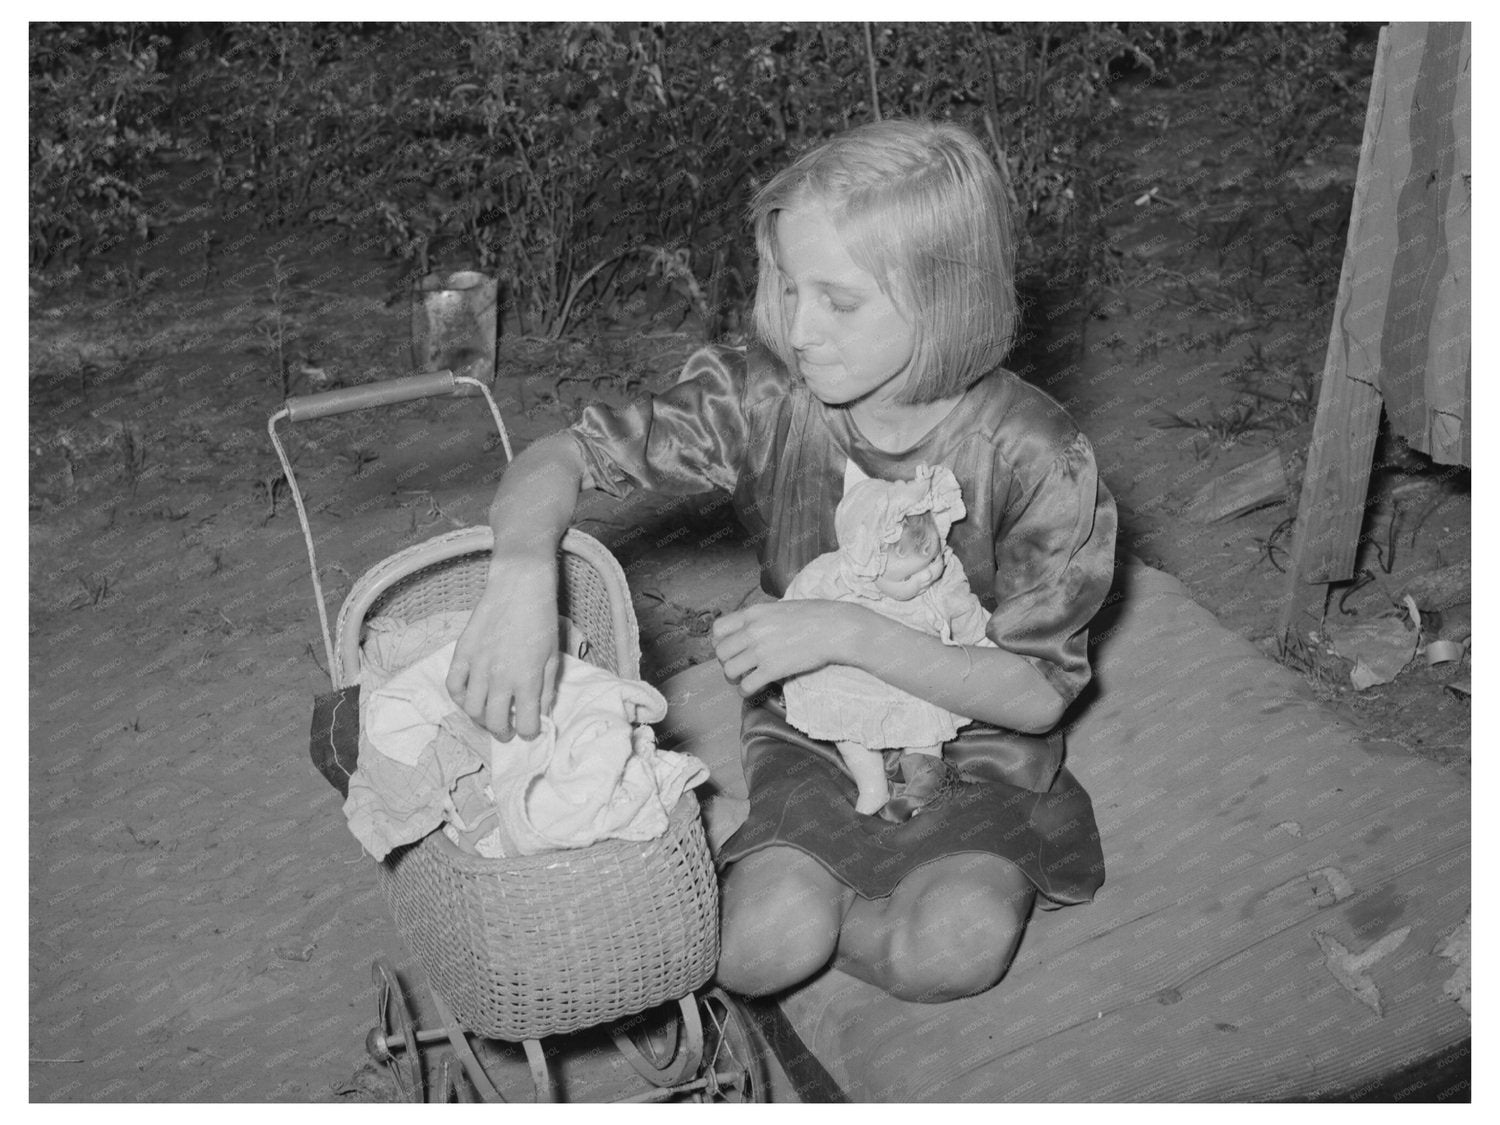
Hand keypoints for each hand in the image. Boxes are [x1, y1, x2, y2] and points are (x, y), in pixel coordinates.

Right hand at [445, 559, 559, 739]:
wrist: (519, 588)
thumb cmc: (542, 621)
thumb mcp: (554, 657)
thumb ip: (547, 688)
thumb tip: (541, 712)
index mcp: (527, 679)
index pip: (525, 723)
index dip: (528, 733)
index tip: (529, 731)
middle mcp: (500, 677)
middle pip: (494, 721)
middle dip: (502, 733)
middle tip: (507, 732)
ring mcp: (477, 665)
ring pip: (471, 709)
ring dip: (481, 720)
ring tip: (489, 719)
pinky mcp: (462, 652)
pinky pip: (453, 686)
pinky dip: (459, 698)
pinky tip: (469, 699)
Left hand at [710, 599, 865, 696]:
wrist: (835, 628)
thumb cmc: (815, 615)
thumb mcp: (781, 607)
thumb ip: (762, 618)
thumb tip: (753, 627)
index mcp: (753, 613)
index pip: (718, 629)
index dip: (721, 642)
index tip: (731, 648)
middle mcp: (752, 630)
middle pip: (720, 652)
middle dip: (727, 662)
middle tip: (739, 666)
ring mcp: (761, 650)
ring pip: (728, 671)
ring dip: (735, 678)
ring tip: (745, 678)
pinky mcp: (772, 669)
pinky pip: (746, 686)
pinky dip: (747, 691)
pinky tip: (755, 689)